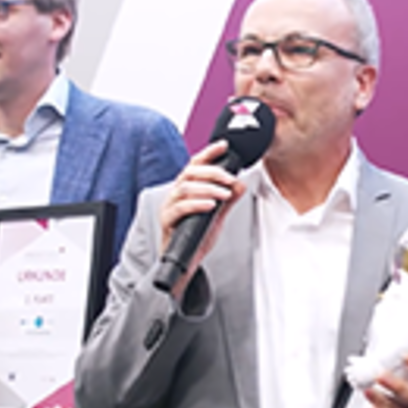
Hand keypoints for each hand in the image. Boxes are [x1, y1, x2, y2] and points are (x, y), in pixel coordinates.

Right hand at [159, 140, 245, 287]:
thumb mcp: (217, 216)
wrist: (186, 261)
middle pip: (189, 172)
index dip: (208, 153)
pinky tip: (211, 205)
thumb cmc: (196, 237)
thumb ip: (227, 200)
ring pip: (184, 188)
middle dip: (212, 172)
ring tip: (224, 194)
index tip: (224, 145)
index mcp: (186, 189)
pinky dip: (197, 204)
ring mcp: (169, 207)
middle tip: (230, 178)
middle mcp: (175, 195)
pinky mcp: (167, 222)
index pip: (195, 165)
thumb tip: (240, 184)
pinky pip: (179, 208)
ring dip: (208, 188)